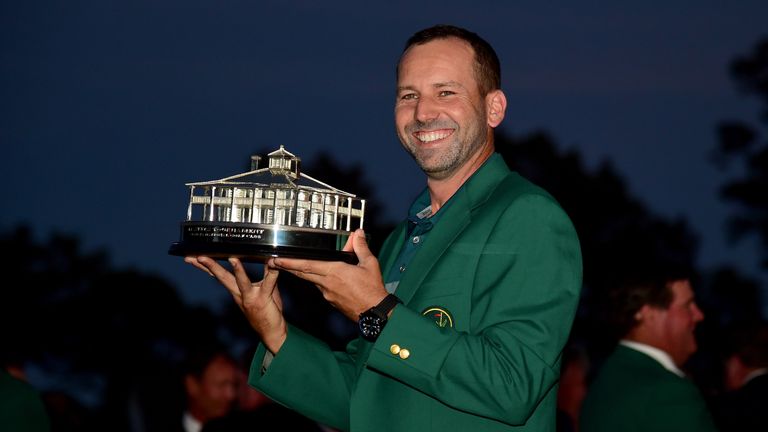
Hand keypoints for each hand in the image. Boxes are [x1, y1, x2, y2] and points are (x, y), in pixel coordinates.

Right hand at [185, 256, 286, 353]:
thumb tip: (267, 257)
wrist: (272, 332)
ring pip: (241, 281)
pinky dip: (271, 272)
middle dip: (209, 266)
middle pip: (222, 277)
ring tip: (232, 259)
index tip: (193, 257)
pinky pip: (268, 283)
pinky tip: (271, 262)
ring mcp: (250, 297)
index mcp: (236, 290)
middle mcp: (239, 293)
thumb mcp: (264, 288)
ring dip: (237, 270)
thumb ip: (265, 273)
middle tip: (198, 256)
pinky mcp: (263, 299)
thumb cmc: (267, 310)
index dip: (205, 266)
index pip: (218, 275)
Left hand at [272, 229, 387, 320]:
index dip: (290, 262)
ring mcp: (327, 293)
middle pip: (302, 273)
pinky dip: (317, 279)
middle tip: (273, 261)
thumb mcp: (369, 264)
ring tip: (291, 264)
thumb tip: (357, 234)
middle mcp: (327, 283)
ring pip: (311, 279)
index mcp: (335, 271)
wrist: (375, 312)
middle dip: (287, 267)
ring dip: (301, 272)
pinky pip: (320, 286)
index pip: (307, 265)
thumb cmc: (372, 290)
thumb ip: (361, 247)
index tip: (278, 259)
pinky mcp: (330, 300)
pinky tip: (319, 276)